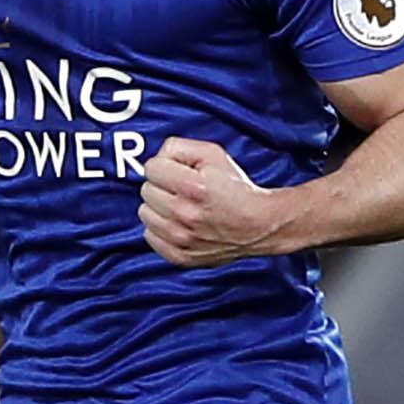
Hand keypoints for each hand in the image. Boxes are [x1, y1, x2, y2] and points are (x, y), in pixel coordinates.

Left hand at [138, 137, 288, 267]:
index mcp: (193, 187)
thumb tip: (158, 157)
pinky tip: (178, 223)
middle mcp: (184, 214)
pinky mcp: (180, 256)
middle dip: (162, 186)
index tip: (176, 172)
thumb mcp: (213, 154)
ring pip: (145, 214)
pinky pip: (150, 236)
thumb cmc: (237, 190)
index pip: (151, 168)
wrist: (259, 225)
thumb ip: (178, 147)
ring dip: (159, 208)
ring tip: (181, 206)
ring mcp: (181, 238)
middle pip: (146, 191)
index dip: (165, 166)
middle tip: (182, 189)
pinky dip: (161, 229)